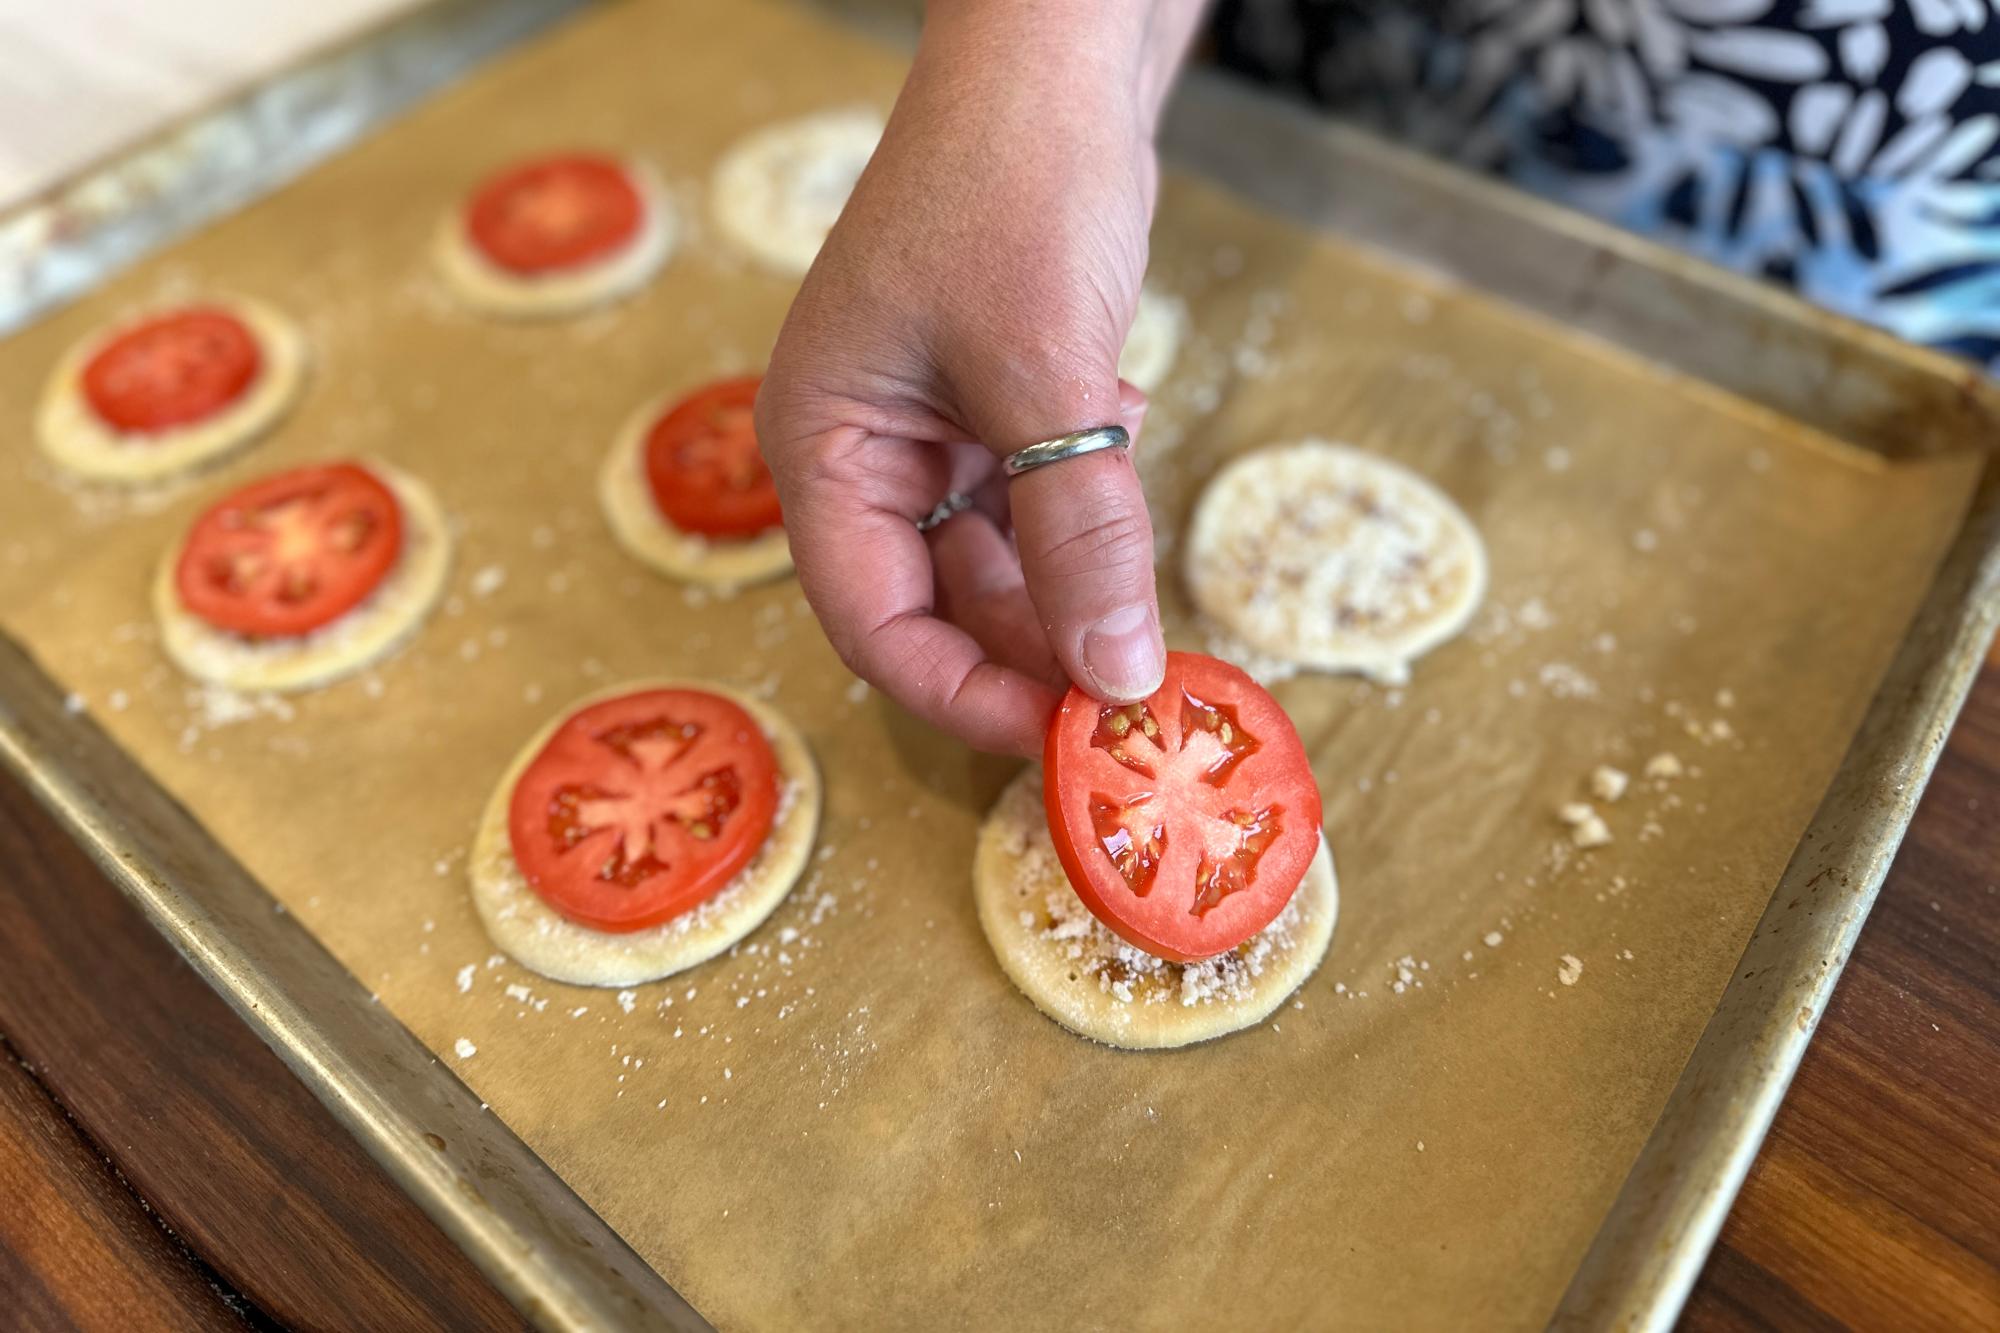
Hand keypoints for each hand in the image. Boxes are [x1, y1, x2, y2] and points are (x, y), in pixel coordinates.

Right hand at [757, 1, 1204, 755]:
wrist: (1056, 54)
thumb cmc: (1014, 188)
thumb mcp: (1050, 379)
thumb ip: (1081, 535)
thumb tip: (1116, 676)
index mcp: (823, 446)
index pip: (875, 623)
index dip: (965, 694)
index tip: (1063, 735)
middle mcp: (864, 450)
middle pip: (942, 603)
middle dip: (1038, 642)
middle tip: (1134, 684)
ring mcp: (929, 427)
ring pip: (1003, 556)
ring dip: (1078, 570)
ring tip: (1146, 561)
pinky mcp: (993, 401)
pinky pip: (1040, 495)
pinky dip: (1090, 495)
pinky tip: (1124, 418)